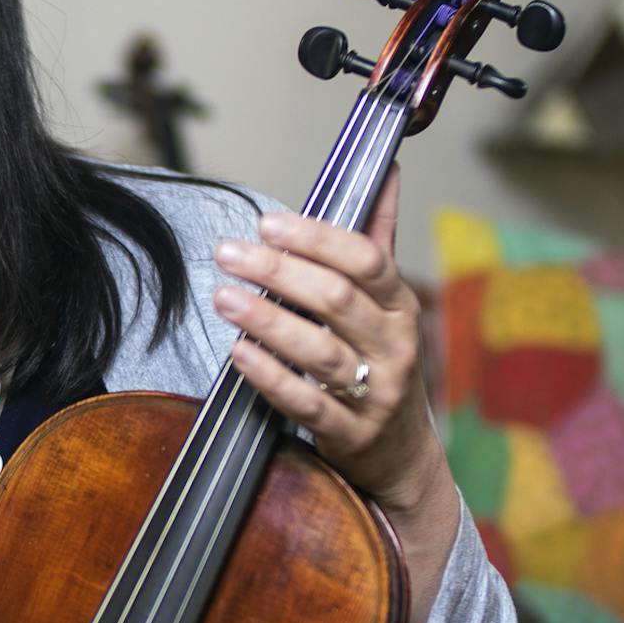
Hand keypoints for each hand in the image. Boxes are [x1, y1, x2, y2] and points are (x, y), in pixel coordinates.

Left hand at [209, 167, 458, 622]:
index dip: (315, 237)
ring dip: (267, 320)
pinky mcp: (350, 432)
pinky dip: (271, 376)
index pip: (365, 259)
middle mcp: (394, 345)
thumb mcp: (387, 301)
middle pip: (335, 299)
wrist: (400, 452)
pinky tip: (238, 354)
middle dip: (278, 271)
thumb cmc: (381, 361)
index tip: (268, 221)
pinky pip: (307, 402)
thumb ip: (377, 237)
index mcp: (399, 305)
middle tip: (228, 252)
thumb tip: (386, 169)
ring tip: (223, 297)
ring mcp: (375, 391)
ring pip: (319, 350)